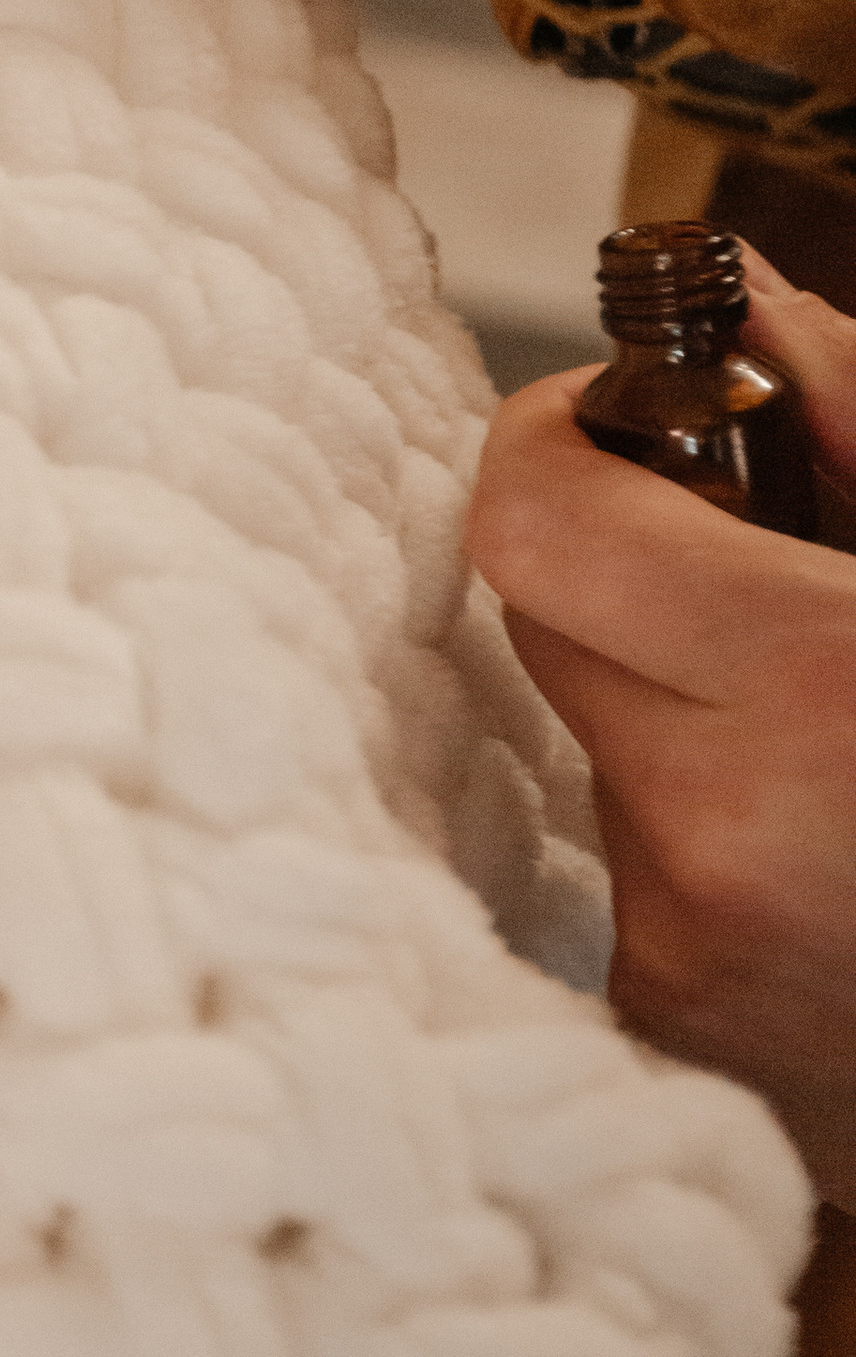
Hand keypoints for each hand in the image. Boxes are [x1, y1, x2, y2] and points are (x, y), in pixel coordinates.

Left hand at [468, 265, 855, 1201]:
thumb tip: (737, 310)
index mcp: (823, 695)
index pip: (532, 517)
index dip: (573, 438)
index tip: (650, 420)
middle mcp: (723, 843)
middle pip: (550, 623)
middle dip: (647, 568)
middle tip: (775, 567)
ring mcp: (697, 966)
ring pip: (608, 748)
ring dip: (699, 709)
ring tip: (853, 741)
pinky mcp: (693, 1046)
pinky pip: (652, 870)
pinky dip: (732, 828)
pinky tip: (853, 846)